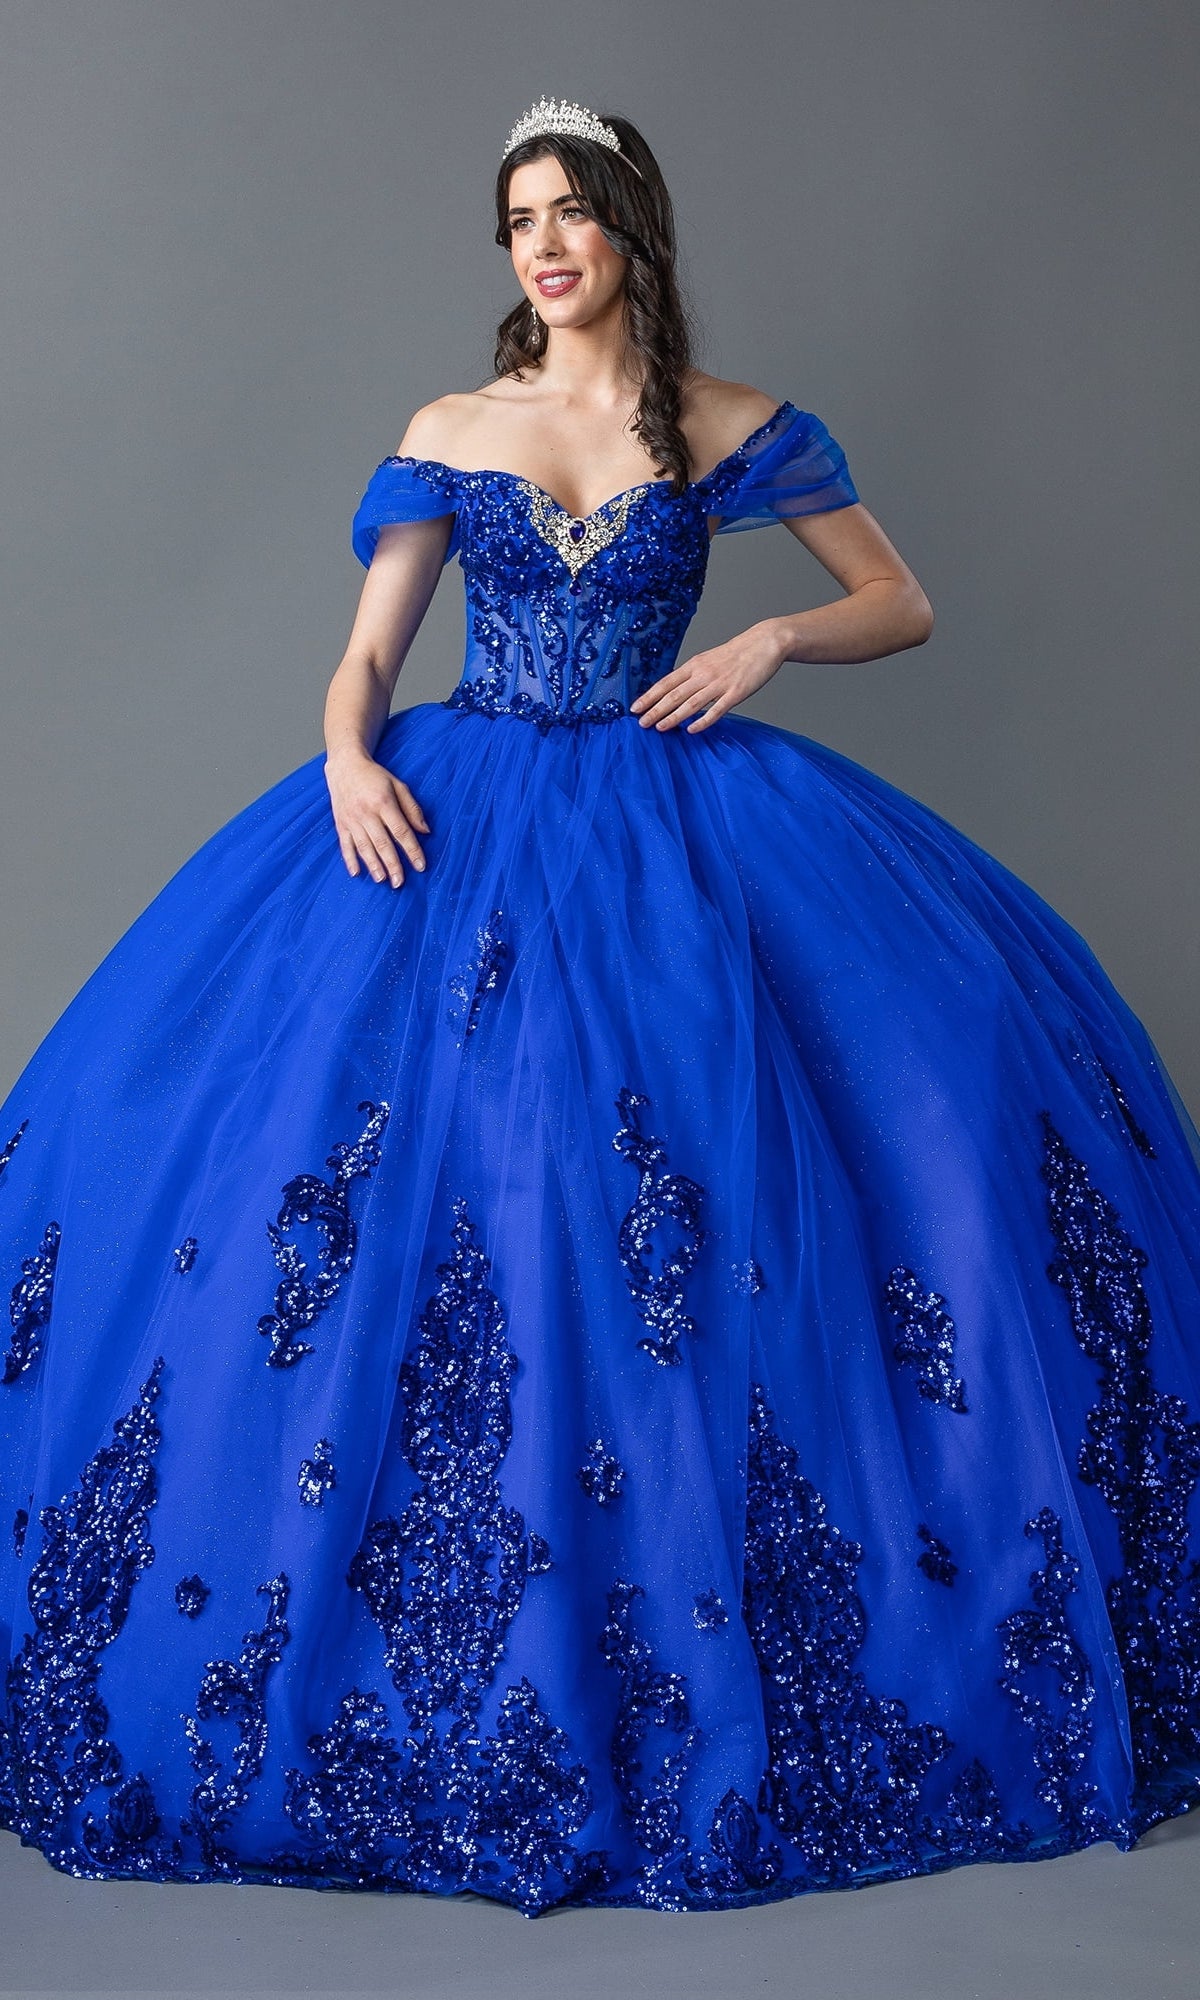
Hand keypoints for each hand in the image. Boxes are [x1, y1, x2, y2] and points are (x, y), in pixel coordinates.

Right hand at [324, 752, 429, 886]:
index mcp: (383, 802)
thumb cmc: (375, 776)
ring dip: (373, 865)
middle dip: (392, 864)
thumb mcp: (398, 785)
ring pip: (364, 847)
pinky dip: (350, 860)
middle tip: (400, 882)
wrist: (344, 766)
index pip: (401, 831)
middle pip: (382, 843)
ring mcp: (351, 819)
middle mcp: (366, 813)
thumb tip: (425, 831)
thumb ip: (412, 808)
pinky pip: (345, 845)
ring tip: (382, 880)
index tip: (420, 865)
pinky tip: (357, 873)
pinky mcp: (341, 824)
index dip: (412, 850)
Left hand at [629, 621, 786, 731]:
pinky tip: (691, 730)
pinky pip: (716, 710)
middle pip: (674, 694)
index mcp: (695, 665)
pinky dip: (702, 721)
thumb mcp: (708, 660)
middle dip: (655, 710)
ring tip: (659, 728)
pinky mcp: (736, 693)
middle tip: (641, 723)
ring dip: (673, 717)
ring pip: (691, 703)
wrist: (764, 643)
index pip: (666, 683)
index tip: (635, 708)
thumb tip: (675, 690)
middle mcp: (703, 674)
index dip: (649, 696)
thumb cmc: (736, 654)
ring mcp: (719, 684)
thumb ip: (693, 675)